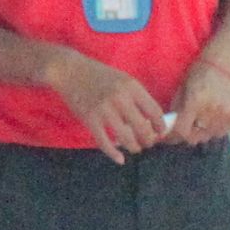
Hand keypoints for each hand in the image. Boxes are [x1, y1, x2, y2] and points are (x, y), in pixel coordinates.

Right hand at [46, 47, 165, 160]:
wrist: (68, 70)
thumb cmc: (97, 74)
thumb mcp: (121, 79)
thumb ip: (136, 96)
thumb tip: (151, 119)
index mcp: (131, 86)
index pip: (154, 111)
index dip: (160, 126)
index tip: (160, 133)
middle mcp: (120, 98)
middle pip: (143, 128)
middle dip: (149, 140)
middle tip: (148, 143)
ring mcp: (104, 109)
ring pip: (126, 138)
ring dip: (134, 147)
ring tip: (135, 148)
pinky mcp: (90, 119)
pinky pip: (105, 142)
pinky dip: (114, 154)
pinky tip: (120, 159)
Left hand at [167, 55, 229, 144]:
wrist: (223, 65)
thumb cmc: (197, 76)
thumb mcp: (181, 90)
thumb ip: (176, 111)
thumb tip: (168, 130)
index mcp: (195, 101)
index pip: (181, 130)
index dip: (172, 137)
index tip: (167, 137)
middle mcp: (212, 109)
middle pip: (195, 137)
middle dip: (186, 135)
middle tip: (183, 127)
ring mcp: (226, 114)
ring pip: (208, 137)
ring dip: (200, 133)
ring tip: (198, 119)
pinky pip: (221, 133)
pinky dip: (213, 130)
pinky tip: (210, 118)